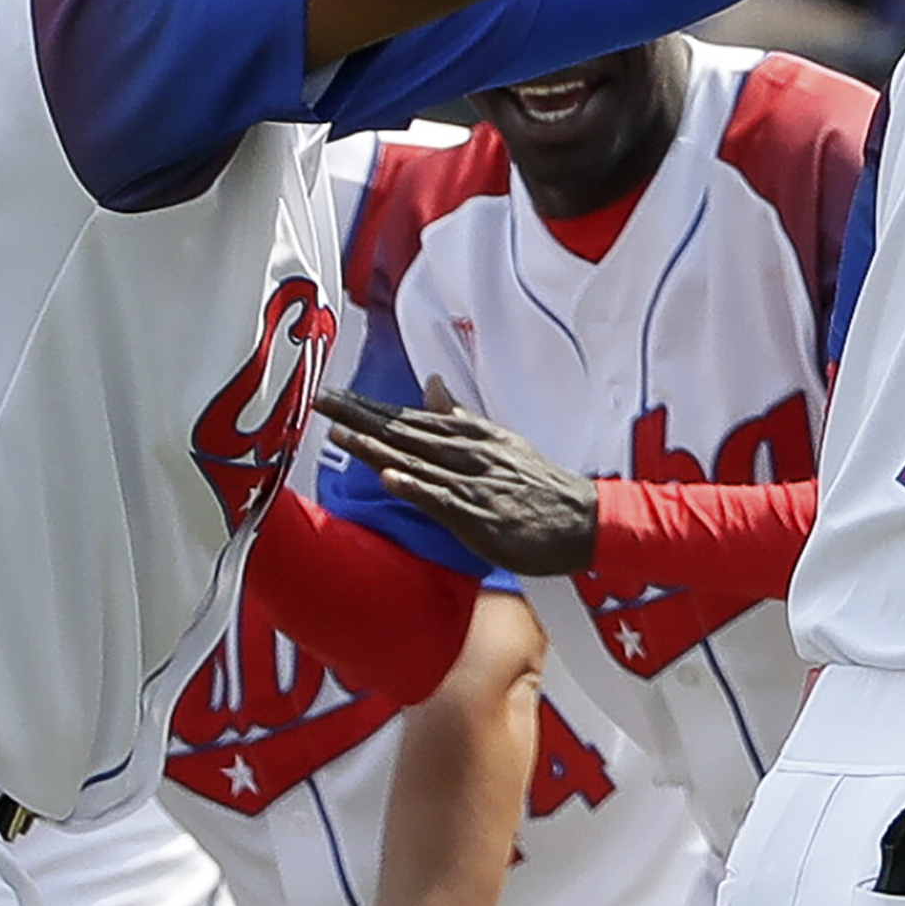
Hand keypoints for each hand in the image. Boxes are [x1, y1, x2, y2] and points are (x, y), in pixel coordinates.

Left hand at [315, 385, 597, 576]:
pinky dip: (417, 487)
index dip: (368, 406)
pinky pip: (443, 500)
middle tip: (320, 402)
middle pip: (403, 432)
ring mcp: (473, 484)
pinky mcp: (481, 516)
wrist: (584, 521)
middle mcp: (467, 453)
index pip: (408, 417)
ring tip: (342, 432)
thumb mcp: (499, 440)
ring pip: (417, 461)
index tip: (332, 395)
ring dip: (378, 446)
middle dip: (360, 417)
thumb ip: (459, 417)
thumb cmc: (539, 485)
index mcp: (469, 435)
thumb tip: (434, 385)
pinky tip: (391, 478)